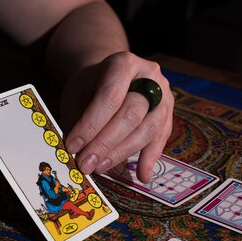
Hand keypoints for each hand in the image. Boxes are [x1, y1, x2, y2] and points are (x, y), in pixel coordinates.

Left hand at [61, 52, 172, 183]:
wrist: (110, 77)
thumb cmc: (91, 86)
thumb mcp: (76, 94)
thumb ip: (77, 119)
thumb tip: (76, 151)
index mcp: (124, 64)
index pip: (110, 96)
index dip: (91, 124)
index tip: (73, 146)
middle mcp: (150, 77)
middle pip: (132, 114)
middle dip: (106, 143)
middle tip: (86, 163)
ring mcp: (164, 96)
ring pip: (149, 129)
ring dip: (123, 153)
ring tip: (100, 168)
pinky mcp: (168, 115)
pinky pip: (161, 139)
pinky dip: (150, 159)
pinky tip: (142, 176)